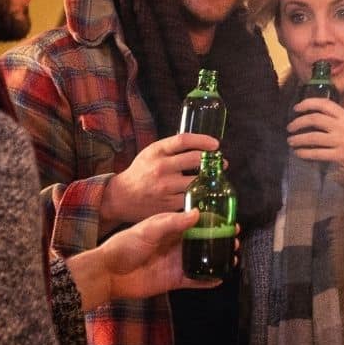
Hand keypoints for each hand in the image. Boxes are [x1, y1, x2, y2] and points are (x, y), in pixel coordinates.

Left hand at [70, 210, 221, 308]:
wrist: (108, 273)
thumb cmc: (124, 246)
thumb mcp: (147, 229)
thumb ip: (171, 222)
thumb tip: (197, 214)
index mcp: (170, 229)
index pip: (196, 222)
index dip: (213, 221)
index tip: (229, 219)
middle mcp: (176, 245)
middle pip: (204, 241)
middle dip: (220, 240)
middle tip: (235, 239)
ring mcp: (176, 263)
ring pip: (203, 260)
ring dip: (218, 259)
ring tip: (233, 257)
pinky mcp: (174, 280)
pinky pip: (195, 280)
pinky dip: (208, 280)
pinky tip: (220, 278)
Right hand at [102, 133, 218, 224]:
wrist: (121, 197)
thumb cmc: (141, 172)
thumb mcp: (151, 153)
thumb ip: (171, 148)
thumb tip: (201, 144)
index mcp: (156, 151)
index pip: (183, 140)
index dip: (203, 140)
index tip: (215, 144)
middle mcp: (160, 167)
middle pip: (195, 159)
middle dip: (213, 161)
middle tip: (222, 163)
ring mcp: (165, 187)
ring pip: (196, 180)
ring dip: (210, 179)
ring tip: (216, 177)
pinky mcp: (168, 204)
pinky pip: (192, 198)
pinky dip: (201, 195)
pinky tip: (206, 192)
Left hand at [286, 98, 343, 173]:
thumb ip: (335, 116)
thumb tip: (311, 114)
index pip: (324, 104)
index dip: (308, 103)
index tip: (296, 108)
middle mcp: (342, 126)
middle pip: (315, 119)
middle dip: (299, 122)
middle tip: (290, 127)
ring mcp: (341, 141)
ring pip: (313, 137)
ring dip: (298, 139)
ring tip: (291, 141)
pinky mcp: (340, 155)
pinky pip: (318, 153)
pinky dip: (305, 153)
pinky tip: (298, 153)